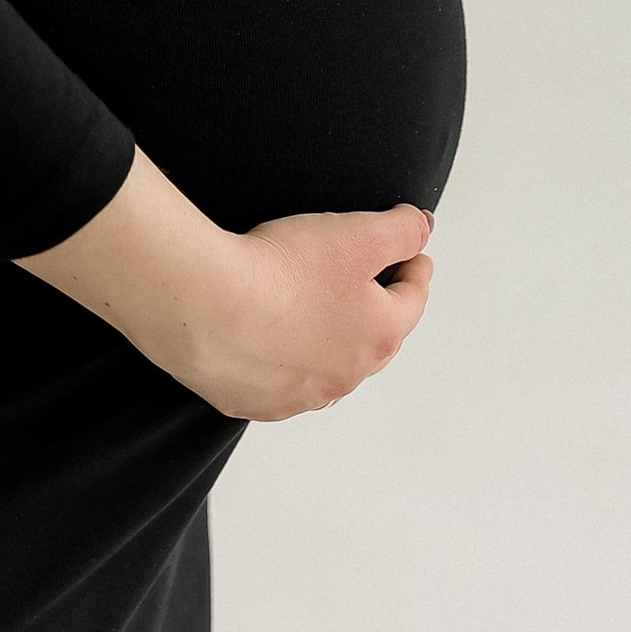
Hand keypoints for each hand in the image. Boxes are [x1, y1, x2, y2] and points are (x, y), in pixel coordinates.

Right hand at [14, 145, 434, 422]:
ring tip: (313, 310)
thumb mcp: (357, 233)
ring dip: (328, 341)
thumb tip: (423, 228)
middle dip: (376, 310)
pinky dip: (281, 363)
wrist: (207, 306)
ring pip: (327, 367)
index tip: (414, 255)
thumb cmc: (285, 270)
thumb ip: (401, 230)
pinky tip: (265, 339)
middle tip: (368, 283)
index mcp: (378, 336)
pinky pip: (278, 383)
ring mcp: (298, 397)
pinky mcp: (253, 403)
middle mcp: (345, 378)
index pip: (412, 300)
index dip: (415, 269)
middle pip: (373, 339)